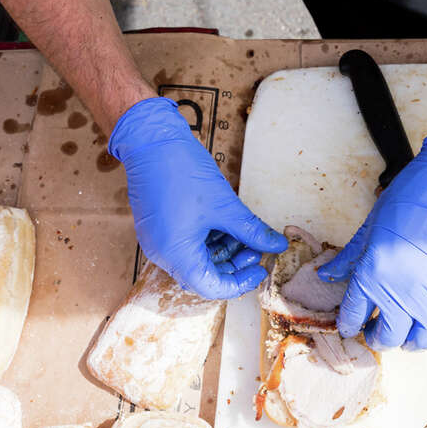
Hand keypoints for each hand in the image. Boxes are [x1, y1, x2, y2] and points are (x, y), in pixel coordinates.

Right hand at [109, 98, 286, 297]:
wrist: (150, 140)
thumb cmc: (182, 170)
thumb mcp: (225, 205)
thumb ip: (252, 230)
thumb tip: (276, 245)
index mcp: (176, 253)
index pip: (211, 287)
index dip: (240, 283)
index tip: (260, 270)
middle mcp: (162, 253)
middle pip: (203, 274)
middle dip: (233, 264)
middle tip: (256, 248)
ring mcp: (157, 240)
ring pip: (196, 259)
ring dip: (222, 250)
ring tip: (245, 233)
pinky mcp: (158, 227)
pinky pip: (185, 244)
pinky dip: (208, 239)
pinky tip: (226, 224)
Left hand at [318, 135, 426, 349]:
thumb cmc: (412, 198)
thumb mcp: (371, 226)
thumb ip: (349, 257)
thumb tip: (326, 275)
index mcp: (374, 275)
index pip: (354, 316)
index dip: (349, 325)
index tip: (351, 326)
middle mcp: (404, 293)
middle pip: (387, 337)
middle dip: (378, 338)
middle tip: (377, 332)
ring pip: (422, 339)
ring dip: (410, 340)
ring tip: (407, 332)